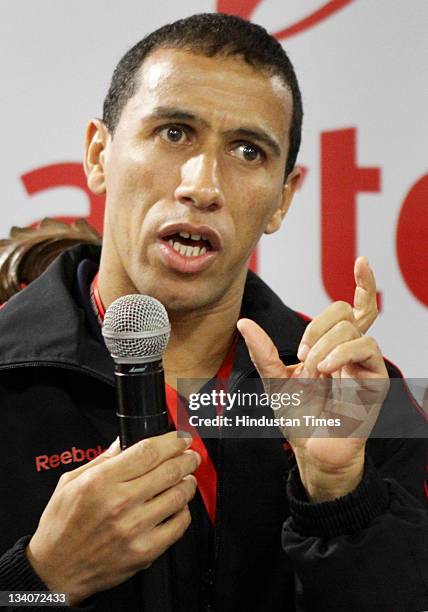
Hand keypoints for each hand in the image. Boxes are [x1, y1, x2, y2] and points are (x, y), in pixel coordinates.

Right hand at [26, 432, 199, 604]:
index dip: (171, 441)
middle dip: (186, 458)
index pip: (148, 452)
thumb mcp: (71, 482)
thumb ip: (102, 459)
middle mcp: (120, 504)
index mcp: (100, 482)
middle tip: (191, 455)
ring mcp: (135, 529)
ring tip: (187, 478)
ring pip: (178, 496)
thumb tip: (123, 441)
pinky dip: (184, 511)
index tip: (180, 438)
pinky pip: (178, 525)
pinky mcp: (145, 551)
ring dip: (188, 482)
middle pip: (169, 471)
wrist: (56, 570)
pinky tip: (178, 506)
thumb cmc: (61, 526)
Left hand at [237, 257, 388, 501]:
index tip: (361, 262)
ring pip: (354, 327)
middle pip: (345, 310)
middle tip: (301, 353)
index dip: (362, 283)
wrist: (310, 449)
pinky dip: (342, 353)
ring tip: (313, 370)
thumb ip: (263, 351)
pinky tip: (326, 370)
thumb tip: (243, 322)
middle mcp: (350, 350)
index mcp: (331, 346)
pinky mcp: (374, 380)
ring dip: (325, 343)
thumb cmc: (297, 416)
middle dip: (317, 324)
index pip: (352, 309)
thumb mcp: (273, 379)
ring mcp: (363, 364)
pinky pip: (366, 349)